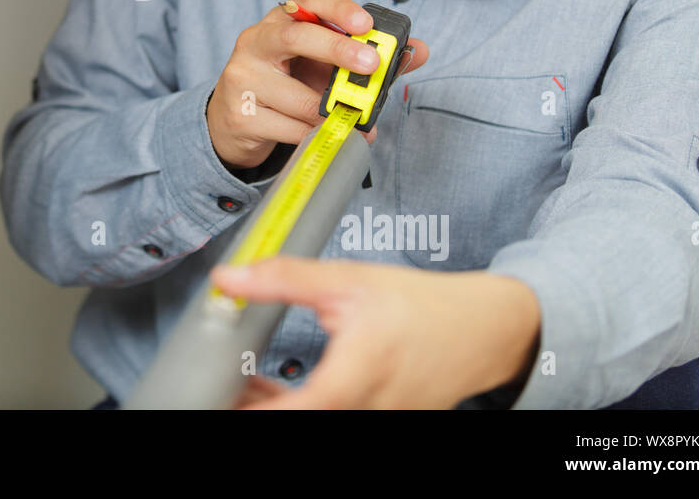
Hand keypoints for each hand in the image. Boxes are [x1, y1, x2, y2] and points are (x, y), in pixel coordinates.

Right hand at [206, 0, 428, 169]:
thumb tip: (418, 52)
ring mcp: (243, 77)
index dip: (338, 8)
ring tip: (354, 121)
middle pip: (294, 37)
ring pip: (296, 97)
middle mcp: (256, 42)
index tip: (366, 23)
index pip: (308, 0)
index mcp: (281, 22)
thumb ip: (366, 57)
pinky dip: (314, 135)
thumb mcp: (322, 66)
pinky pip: (288, 127)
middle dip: (337, 49)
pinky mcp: (240, 113)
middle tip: (372, 64)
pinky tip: (324, 136)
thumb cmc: (286, 85)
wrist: (234, 120)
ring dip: (330, 112)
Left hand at [209, 257, 540, 408]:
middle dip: (250, 407)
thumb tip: (230, 277)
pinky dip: (300, 407)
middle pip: (292, 422)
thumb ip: (284, 279)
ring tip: (245, 383)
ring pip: (310, 423)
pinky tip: (279, 388)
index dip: (246, 409)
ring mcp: (376, 421)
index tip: (215, 395)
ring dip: (272, 408)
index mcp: (351, 382)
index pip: (285, 416)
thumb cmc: (420, 305)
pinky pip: (330, 419)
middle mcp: (364, 413)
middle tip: (222, 385)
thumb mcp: (347, 280)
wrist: (483, 329)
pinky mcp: (380, 421)